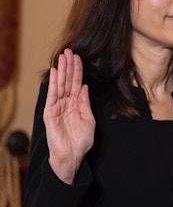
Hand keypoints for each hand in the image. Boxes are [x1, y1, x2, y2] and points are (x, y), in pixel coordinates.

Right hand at [44, 49, 94, 183]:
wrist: (72, 156)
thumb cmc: (81, 141)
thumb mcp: (88, 119)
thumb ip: (85, 102)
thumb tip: (84, 86)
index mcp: (76, 104)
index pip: (76, 83)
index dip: (77, 70)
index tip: (78, 57)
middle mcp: (66, 103)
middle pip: (67, 81)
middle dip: (68, 66)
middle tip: (69, 50)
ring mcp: (57, 107)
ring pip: (60, 85)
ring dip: (61, 70)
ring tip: (62, 56)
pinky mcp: (50, 112)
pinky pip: (52, 95)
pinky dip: (53, 83)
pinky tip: (54, 72)